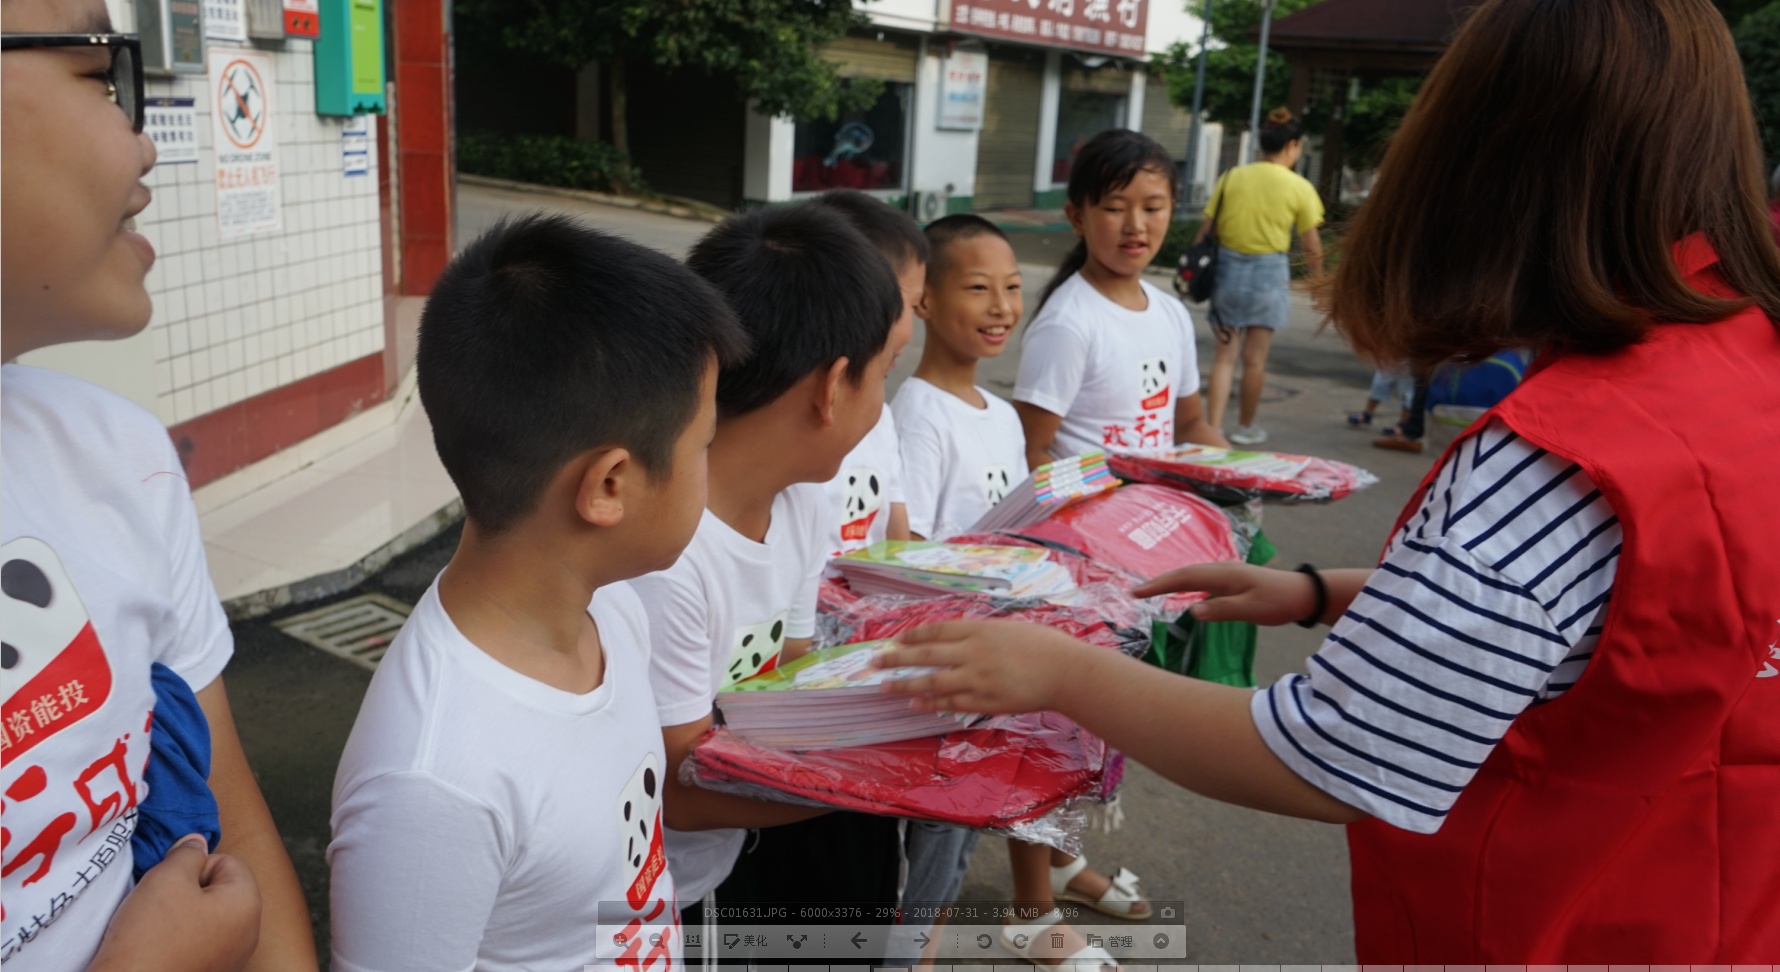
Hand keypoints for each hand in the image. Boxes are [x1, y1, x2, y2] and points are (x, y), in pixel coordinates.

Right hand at [88, 834, 261, 971]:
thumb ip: (187, 853)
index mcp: (248, 904)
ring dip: (184, 914)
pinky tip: (161, 945)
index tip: (171, 882)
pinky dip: (182, 938)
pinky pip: (201, 941)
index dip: (195, 865)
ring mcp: (233, 956)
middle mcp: (250, 932)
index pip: (228, 861)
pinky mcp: (213, 971)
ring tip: (159, 925)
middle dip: (190, 889)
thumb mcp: (167, 877)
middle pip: (221, 889)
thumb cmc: (150, 936)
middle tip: (162, 902)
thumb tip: (198, 842)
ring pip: (209, 916)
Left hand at [873, 621, 1096, 713]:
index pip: (936, 631)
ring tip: (885, 688)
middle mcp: (974, 652)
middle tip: (874, 662)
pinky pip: (952, 702)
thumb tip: (956, 641)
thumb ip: (981, 634)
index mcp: (980, 630)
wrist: (1066, 672)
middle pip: (926, 655)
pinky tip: (917, 704)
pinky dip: (932, 703)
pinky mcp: (986, 700)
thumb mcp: (1008, 628)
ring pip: (933, 682)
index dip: (913, 636)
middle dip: (896, 659)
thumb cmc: (1044, 646)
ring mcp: (978, 678)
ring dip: (906, 685)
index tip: (896, 640)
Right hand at [1132, 562, 1316, 625]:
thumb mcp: (1251, 610)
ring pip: (1191, 574)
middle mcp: (1221, 569)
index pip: (1183, 578)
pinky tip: (1182, 590)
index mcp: (1222, 575)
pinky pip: (1200, 578)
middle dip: (1158, 582)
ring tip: (1151, 590)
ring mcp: (1226, 572)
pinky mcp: (1231, 578)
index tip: (1137, 593)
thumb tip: (1192, 611)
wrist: (1302, 593)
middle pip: (1183, 573)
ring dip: (1170, 581)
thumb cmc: (1278, 602)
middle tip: (1135, 593)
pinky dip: (1184, 583)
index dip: (1159, 585)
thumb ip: (1222, 610)